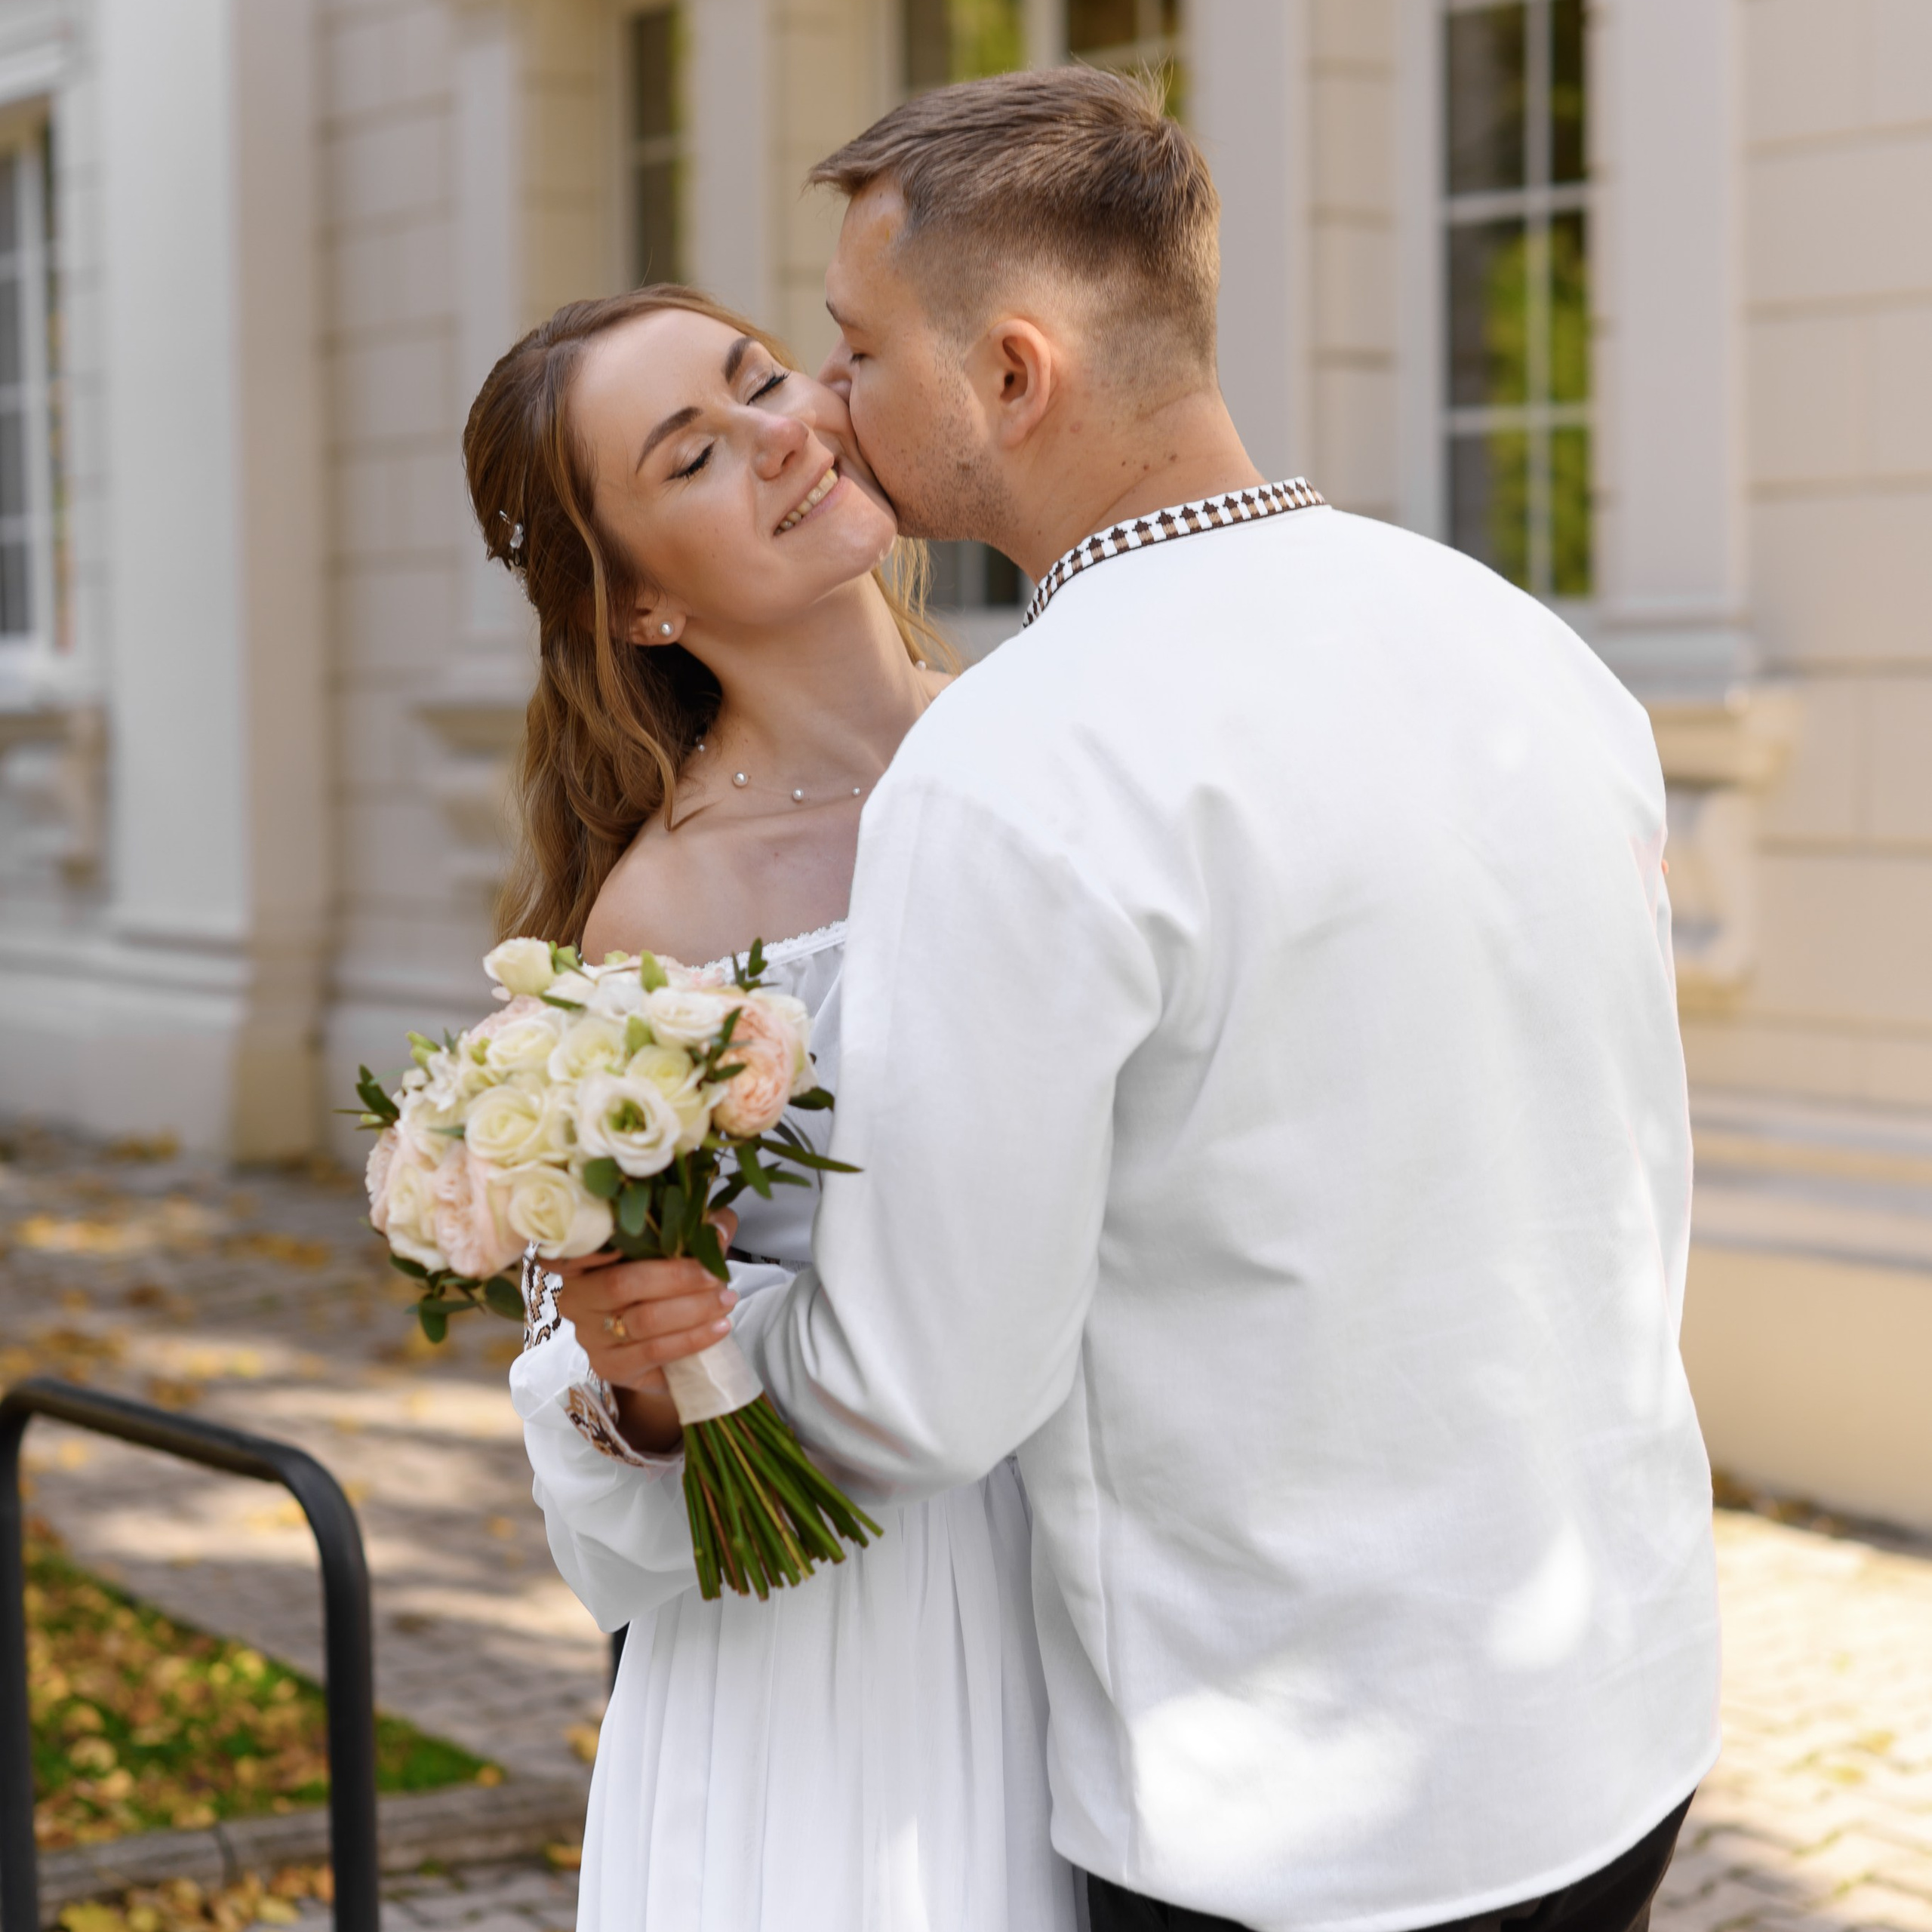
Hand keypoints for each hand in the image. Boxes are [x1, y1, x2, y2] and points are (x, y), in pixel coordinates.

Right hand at [552, 1212, 738, 1454]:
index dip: (596, 1244)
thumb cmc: (665, 1288)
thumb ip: (696, 1233)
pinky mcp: (609, 1367)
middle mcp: (576, 1298)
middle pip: (621, 1283)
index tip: (636, 1231)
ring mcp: (589, 1337)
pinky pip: (653, 1352)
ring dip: (692, 1310)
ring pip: (643, 1320)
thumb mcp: (679, 1252)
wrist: (665, 1346)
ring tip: (726, 1300)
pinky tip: (719, 1328)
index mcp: (580, 1261)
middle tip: (715, 1276)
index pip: (575, 1249)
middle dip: (676, 1278)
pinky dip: (691, 1339)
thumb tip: (718, 1228)